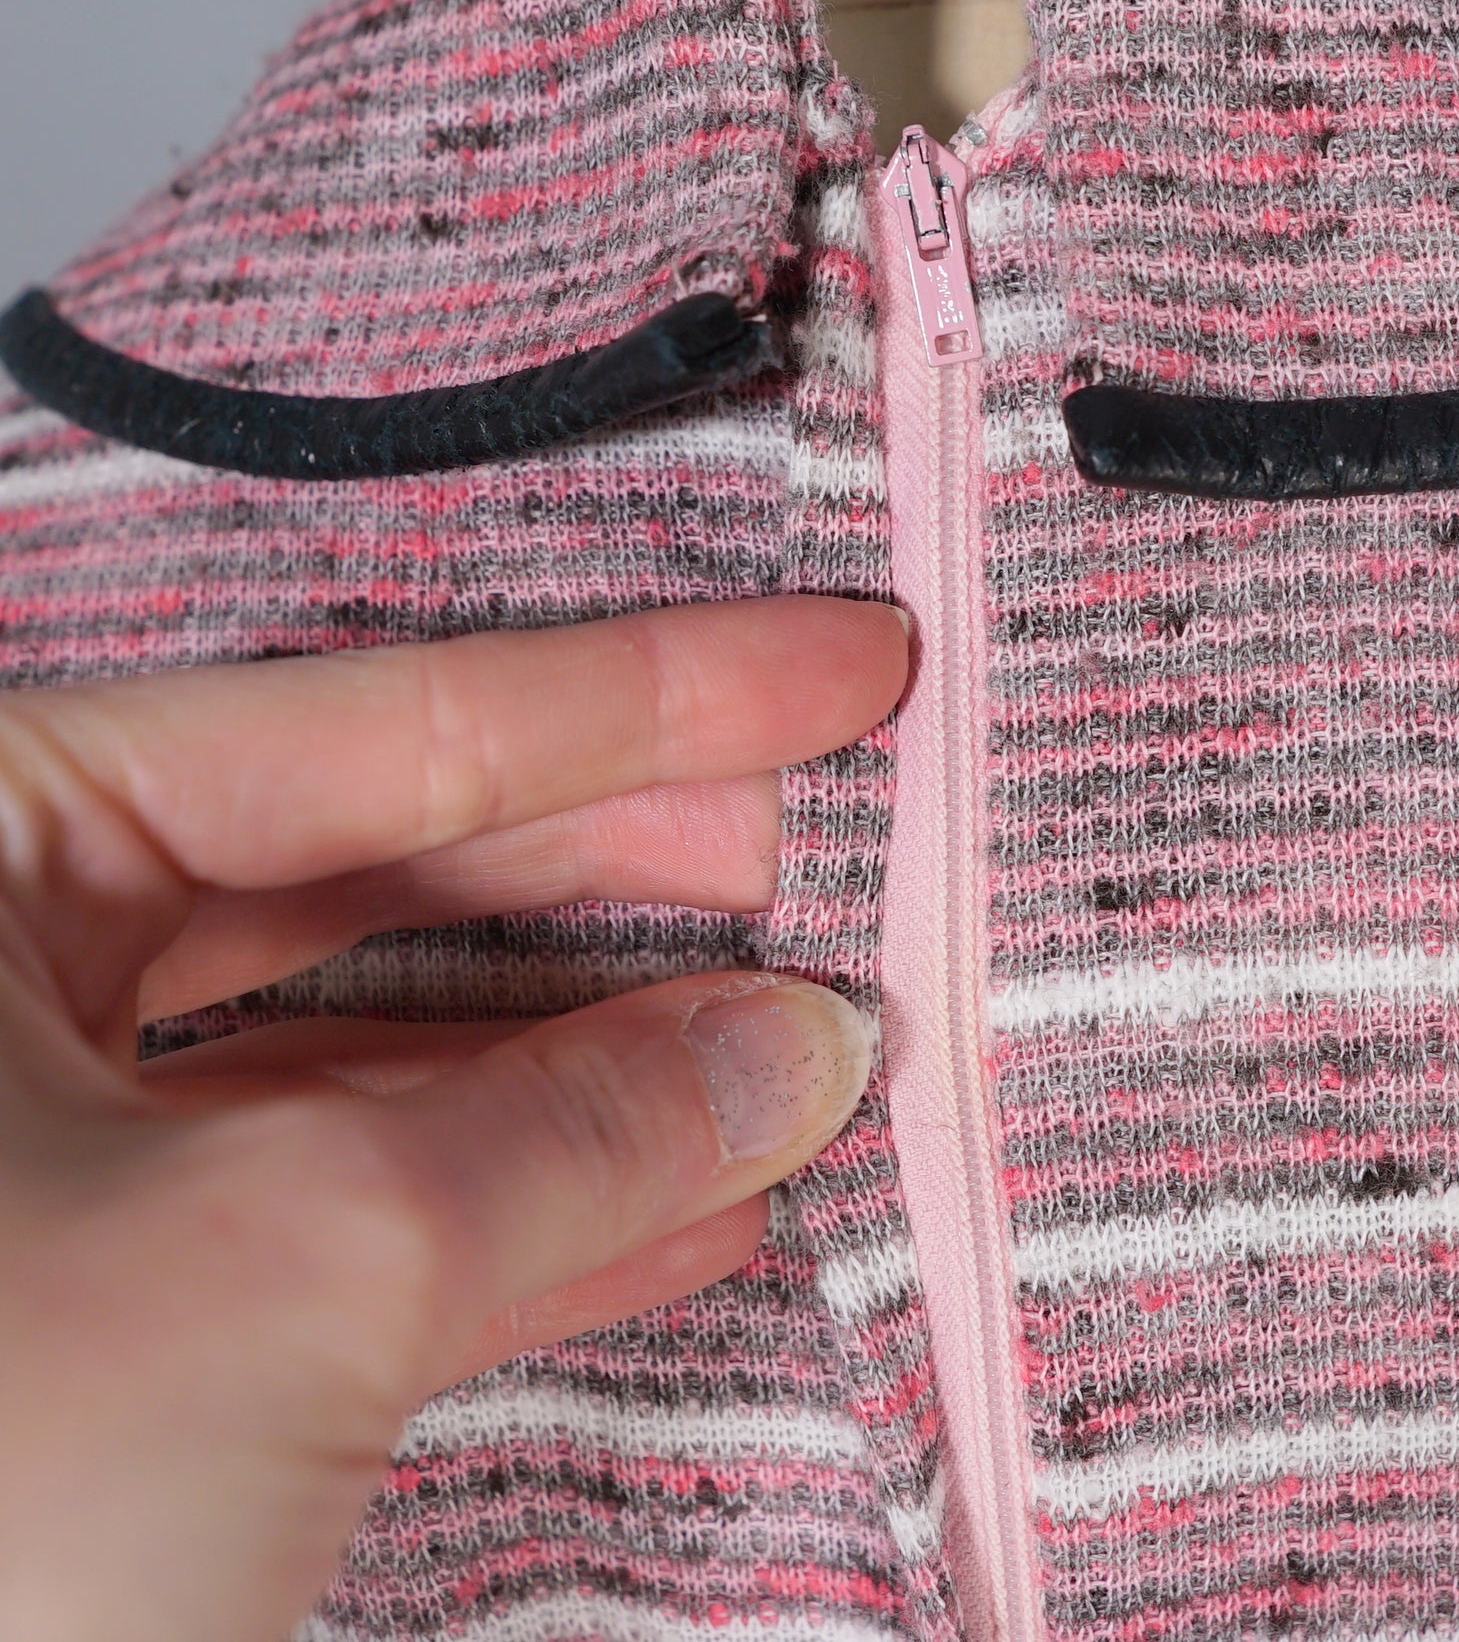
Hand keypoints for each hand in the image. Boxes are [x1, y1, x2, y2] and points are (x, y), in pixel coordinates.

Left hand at [0, 596, 907, 1641]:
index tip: (840, 663)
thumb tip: (798, 1044)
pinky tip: (694, 1204)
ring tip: (797, 1034)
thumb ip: (573, 1126)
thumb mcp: (295, 1263)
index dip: (643, 697)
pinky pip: (334, 1220)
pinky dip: (517, 1216)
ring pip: (365, 1055)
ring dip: (599, 1064)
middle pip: (372, 868)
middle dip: (629, 873)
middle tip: (831, 845)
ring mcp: (15, 1165)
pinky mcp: (78, 1333)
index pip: (365, 724)